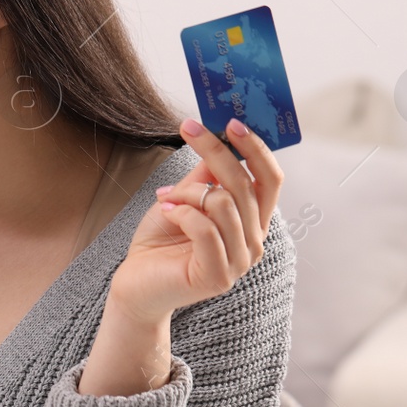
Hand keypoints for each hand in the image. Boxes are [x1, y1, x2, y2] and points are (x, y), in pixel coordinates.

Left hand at [110, 117, 283, 324]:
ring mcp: (238, 262)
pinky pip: (204, 228)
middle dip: (216, 151)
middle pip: (245, 185)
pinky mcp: (216, 276)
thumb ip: (207, 175)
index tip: (232, 122)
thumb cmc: (161, 241)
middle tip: (189, 128)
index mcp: (253, 223)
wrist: (135, 284)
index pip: (270, 180)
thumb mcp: (184, 198)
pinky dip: (180, 212)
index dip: (256, 149)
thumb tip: (221, 136)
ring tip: (166, 197)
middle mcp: (253, 243)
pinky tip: (165, 211)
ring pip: (223, 204)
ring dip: (188, 192)